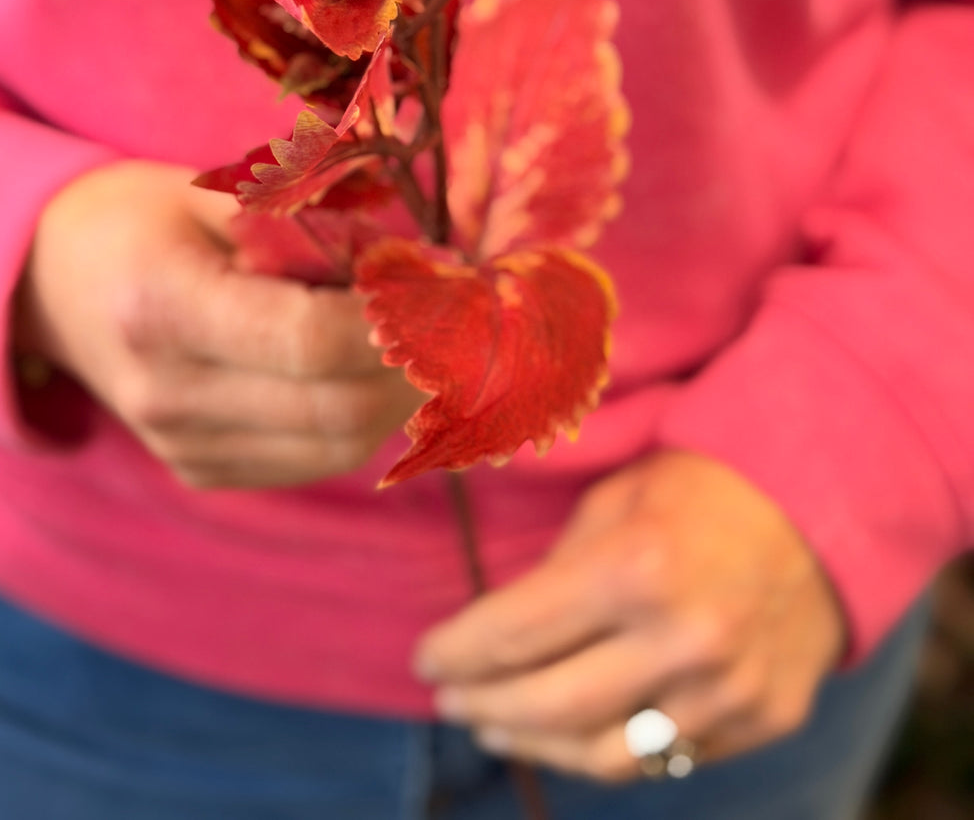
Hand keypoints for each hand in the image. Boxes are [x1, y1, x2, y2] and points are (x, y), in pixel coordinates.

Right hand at [17, 160, 421, 488]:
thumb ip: (301, 222)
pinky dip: (365, 419)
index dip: (395, 320)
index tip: (448, 279)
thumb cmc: (137, 216)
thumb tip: (413, 260)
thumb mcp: (208, 191)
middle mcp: (166, 393)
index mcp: (162, 307)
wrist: (46, 283)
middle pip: (334, 409)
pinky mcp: (198, 470)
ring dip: (404, 396)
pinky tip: (385, 370)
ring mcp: (179, 445)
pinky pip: (311, 460)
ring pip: (335, 447)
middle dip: (419, 365)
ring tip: (441, 339)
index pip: (309, 342)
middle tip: (469, 315)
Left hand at [414, 451, 845, 779]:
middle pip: (549, 705)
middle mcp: (684, 639)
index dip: (458, 651)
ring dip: (535, 744)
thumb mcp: (617, 503)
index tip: (424, 658)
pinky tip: (570, 733)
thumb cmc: (700, 489)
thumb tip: (498, 633)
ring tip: (496, 725)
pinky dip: (606, 750)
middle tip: (448, 698)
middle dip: (484, 705)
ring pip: (604, 754)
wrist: (822, 504)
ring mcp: (728, 692)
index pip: (516, 630)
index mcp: (637, 567)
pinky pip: (665, 757)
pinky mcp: (761, 722)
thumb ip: (560, 572)